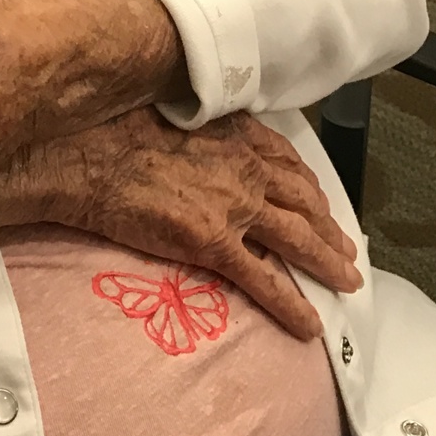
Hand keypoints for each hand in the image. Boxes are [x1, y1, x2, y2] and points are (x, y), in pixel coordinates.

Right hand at [30, 106, 362, 339]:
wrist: (89, 155)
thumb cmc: (115, 127)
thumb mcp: (170, 110)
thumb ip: (201, 127)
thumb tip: (202, 136)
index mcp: (234, 133)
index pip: (287, 161)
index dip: (308, 184)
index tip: (318, 198)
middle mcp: (244, 168)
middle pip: (303, 201)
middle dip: (329, 226)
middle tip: (346, 245)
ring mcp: (234, 207)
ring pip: (298, 239)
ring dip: (328, 262)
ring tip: (347, 280)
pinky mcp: (215, 243)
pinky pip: (266, 281)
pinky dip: (292, 306)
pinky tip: (311, 326)